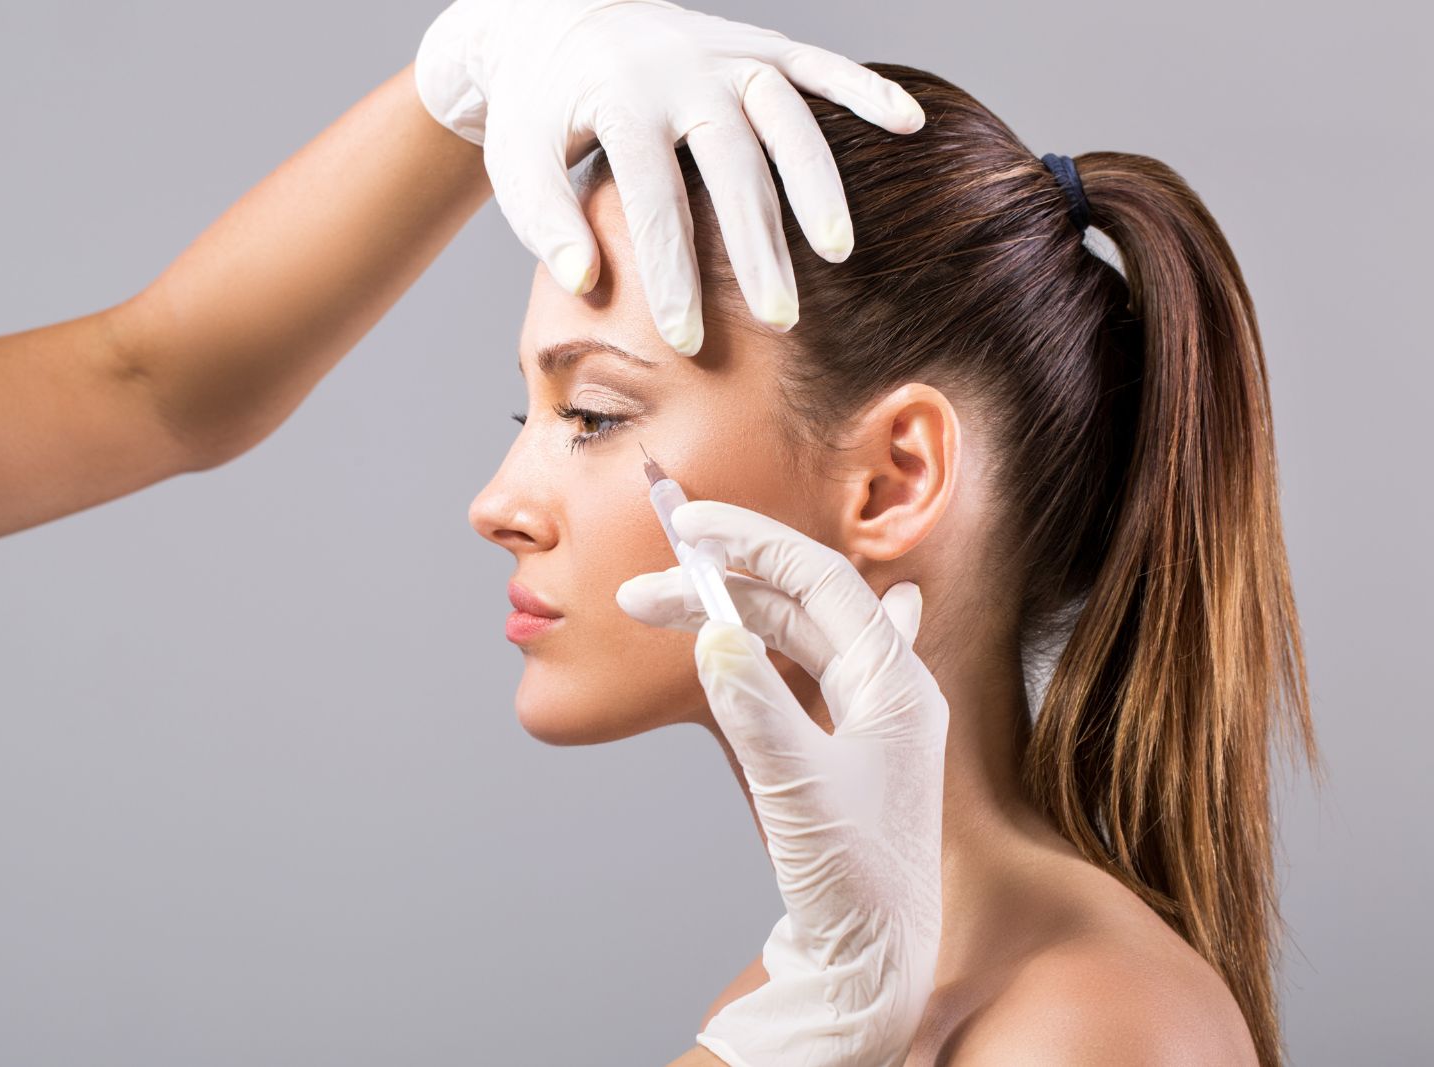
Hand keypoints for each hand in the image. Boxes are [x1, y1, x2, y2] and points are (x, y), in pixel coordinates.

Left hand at [413, 0, 924, 354]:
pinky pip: (820, 63)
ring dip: (818, 183)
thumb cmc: (542, 113)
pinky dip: (866, 88)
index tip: (687, 339)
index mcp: (621, 102)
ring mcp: (727, 55)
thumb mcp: (520, 161)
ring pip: (787, 117)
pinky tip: (908, 123)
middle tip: (779, 320)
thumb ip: (545, 221)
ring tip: (839, 253)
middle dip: (757, 246)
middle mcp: (683, 72)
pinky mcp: (758, 44)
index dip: (671, 272)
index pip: (653, 197)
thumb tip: (582, 282)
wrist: (557, 21)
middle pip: (732, 165)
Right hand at [616, 500, 948, 1065]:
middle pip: (797, 605)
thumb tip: (714, 632)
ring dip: (730, 615)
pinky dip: (775, 633)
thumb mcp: (795, 787)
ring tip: (660, 609)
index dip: (754, 541)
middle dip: (719, 588)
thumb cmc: (852, 880)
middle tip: (642, 592)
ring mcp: (870, 713)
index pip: (822, 579)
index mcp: (896, 684)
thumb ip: (755, 706)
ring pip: (795, 634)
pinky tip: (779, 607)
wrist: (875, 958)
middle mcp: (890, 686)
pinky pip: (811, 664)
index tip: (690, 523)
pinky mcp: (847, 740)